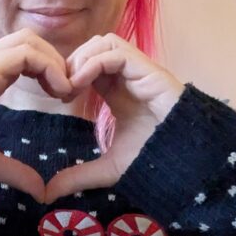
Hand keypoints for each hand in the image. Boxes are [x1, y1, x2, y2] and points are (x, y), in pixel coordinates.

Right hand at [0, 29, 72, 201]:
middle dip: (55, 60)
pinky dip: (48, 66)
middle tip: (67, 92)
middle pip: (30, 41)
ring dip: (54, 61)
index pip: (25, 56)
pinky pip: (26, 53)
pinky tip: (57, 90)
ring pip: (29, 40)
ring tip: (64, 90)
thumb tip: (39, 192)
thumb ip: (15, 172)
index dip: (49, 71)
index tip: (62, 98)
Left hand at [43, 33, 183, 202]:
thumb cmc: (155, 159)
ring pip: (104, 42)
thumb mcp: (109, 169)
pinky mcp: (148, 70)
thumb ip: (79, 176)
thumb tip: (48, 193)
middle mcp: (128, 77)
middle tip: (60, 90)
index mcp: (118, 91)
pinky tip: (81, 85)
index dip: (69, 74)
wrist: (187, 160)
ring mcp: (139, 71)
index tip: (57, 97)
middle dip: (72, 63)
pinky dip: (93, 63)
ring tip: (71, 87)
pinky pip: (115, 52)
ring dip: (81, 59)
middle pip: (93, 47)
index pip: (89, 65)